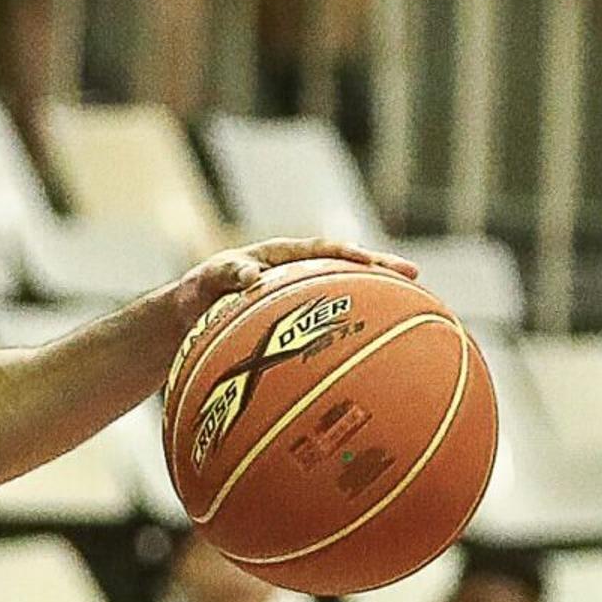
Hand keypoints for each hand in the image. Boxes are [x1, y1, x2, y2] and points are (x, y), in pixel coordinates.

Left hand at [167, 235, 419, 325]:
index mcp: (281, 256)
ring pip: (345, 295)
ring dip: (375, 301)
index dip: (347, 253)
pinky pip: (329, 326)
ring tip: (414, 309)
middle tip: (413, 274)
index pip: (321, 249)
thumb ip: (229, 274)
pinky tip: (375, 353)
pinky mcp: (300, 323)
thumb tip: (253, 278)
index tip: (369, 260)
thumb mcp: (207, 279)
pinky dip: (350, 334)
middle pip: (346, 267)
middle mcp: (299, 272)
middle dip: (379, 269)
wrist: (186, 318)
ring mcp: (303, 297)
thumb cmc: (197, 294)